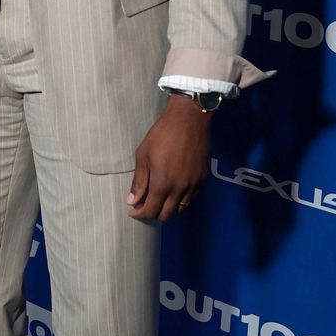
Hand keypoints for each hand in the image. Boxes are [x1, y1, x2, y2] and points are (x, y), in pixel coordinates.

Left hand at [127, 93, 211, 221]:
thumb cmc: (162, 135)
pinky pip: (191, 198)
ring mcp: (193, 185)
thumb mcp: (143, 155)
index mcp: (162, 184)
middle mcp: (179, 189)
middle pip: (166, 215)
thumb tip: (132, 200)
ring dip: (168, 207)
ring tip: (160, 198)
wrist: (189, 120)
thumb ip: (139, 181)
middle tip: (145, 204)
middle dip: (153, 213)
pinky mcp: (203, 178)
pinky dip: (181, 199)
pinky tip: (174, 191)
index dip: (140, 214)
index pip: (150, 210)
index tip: (133, 211)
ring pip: (180, 208)